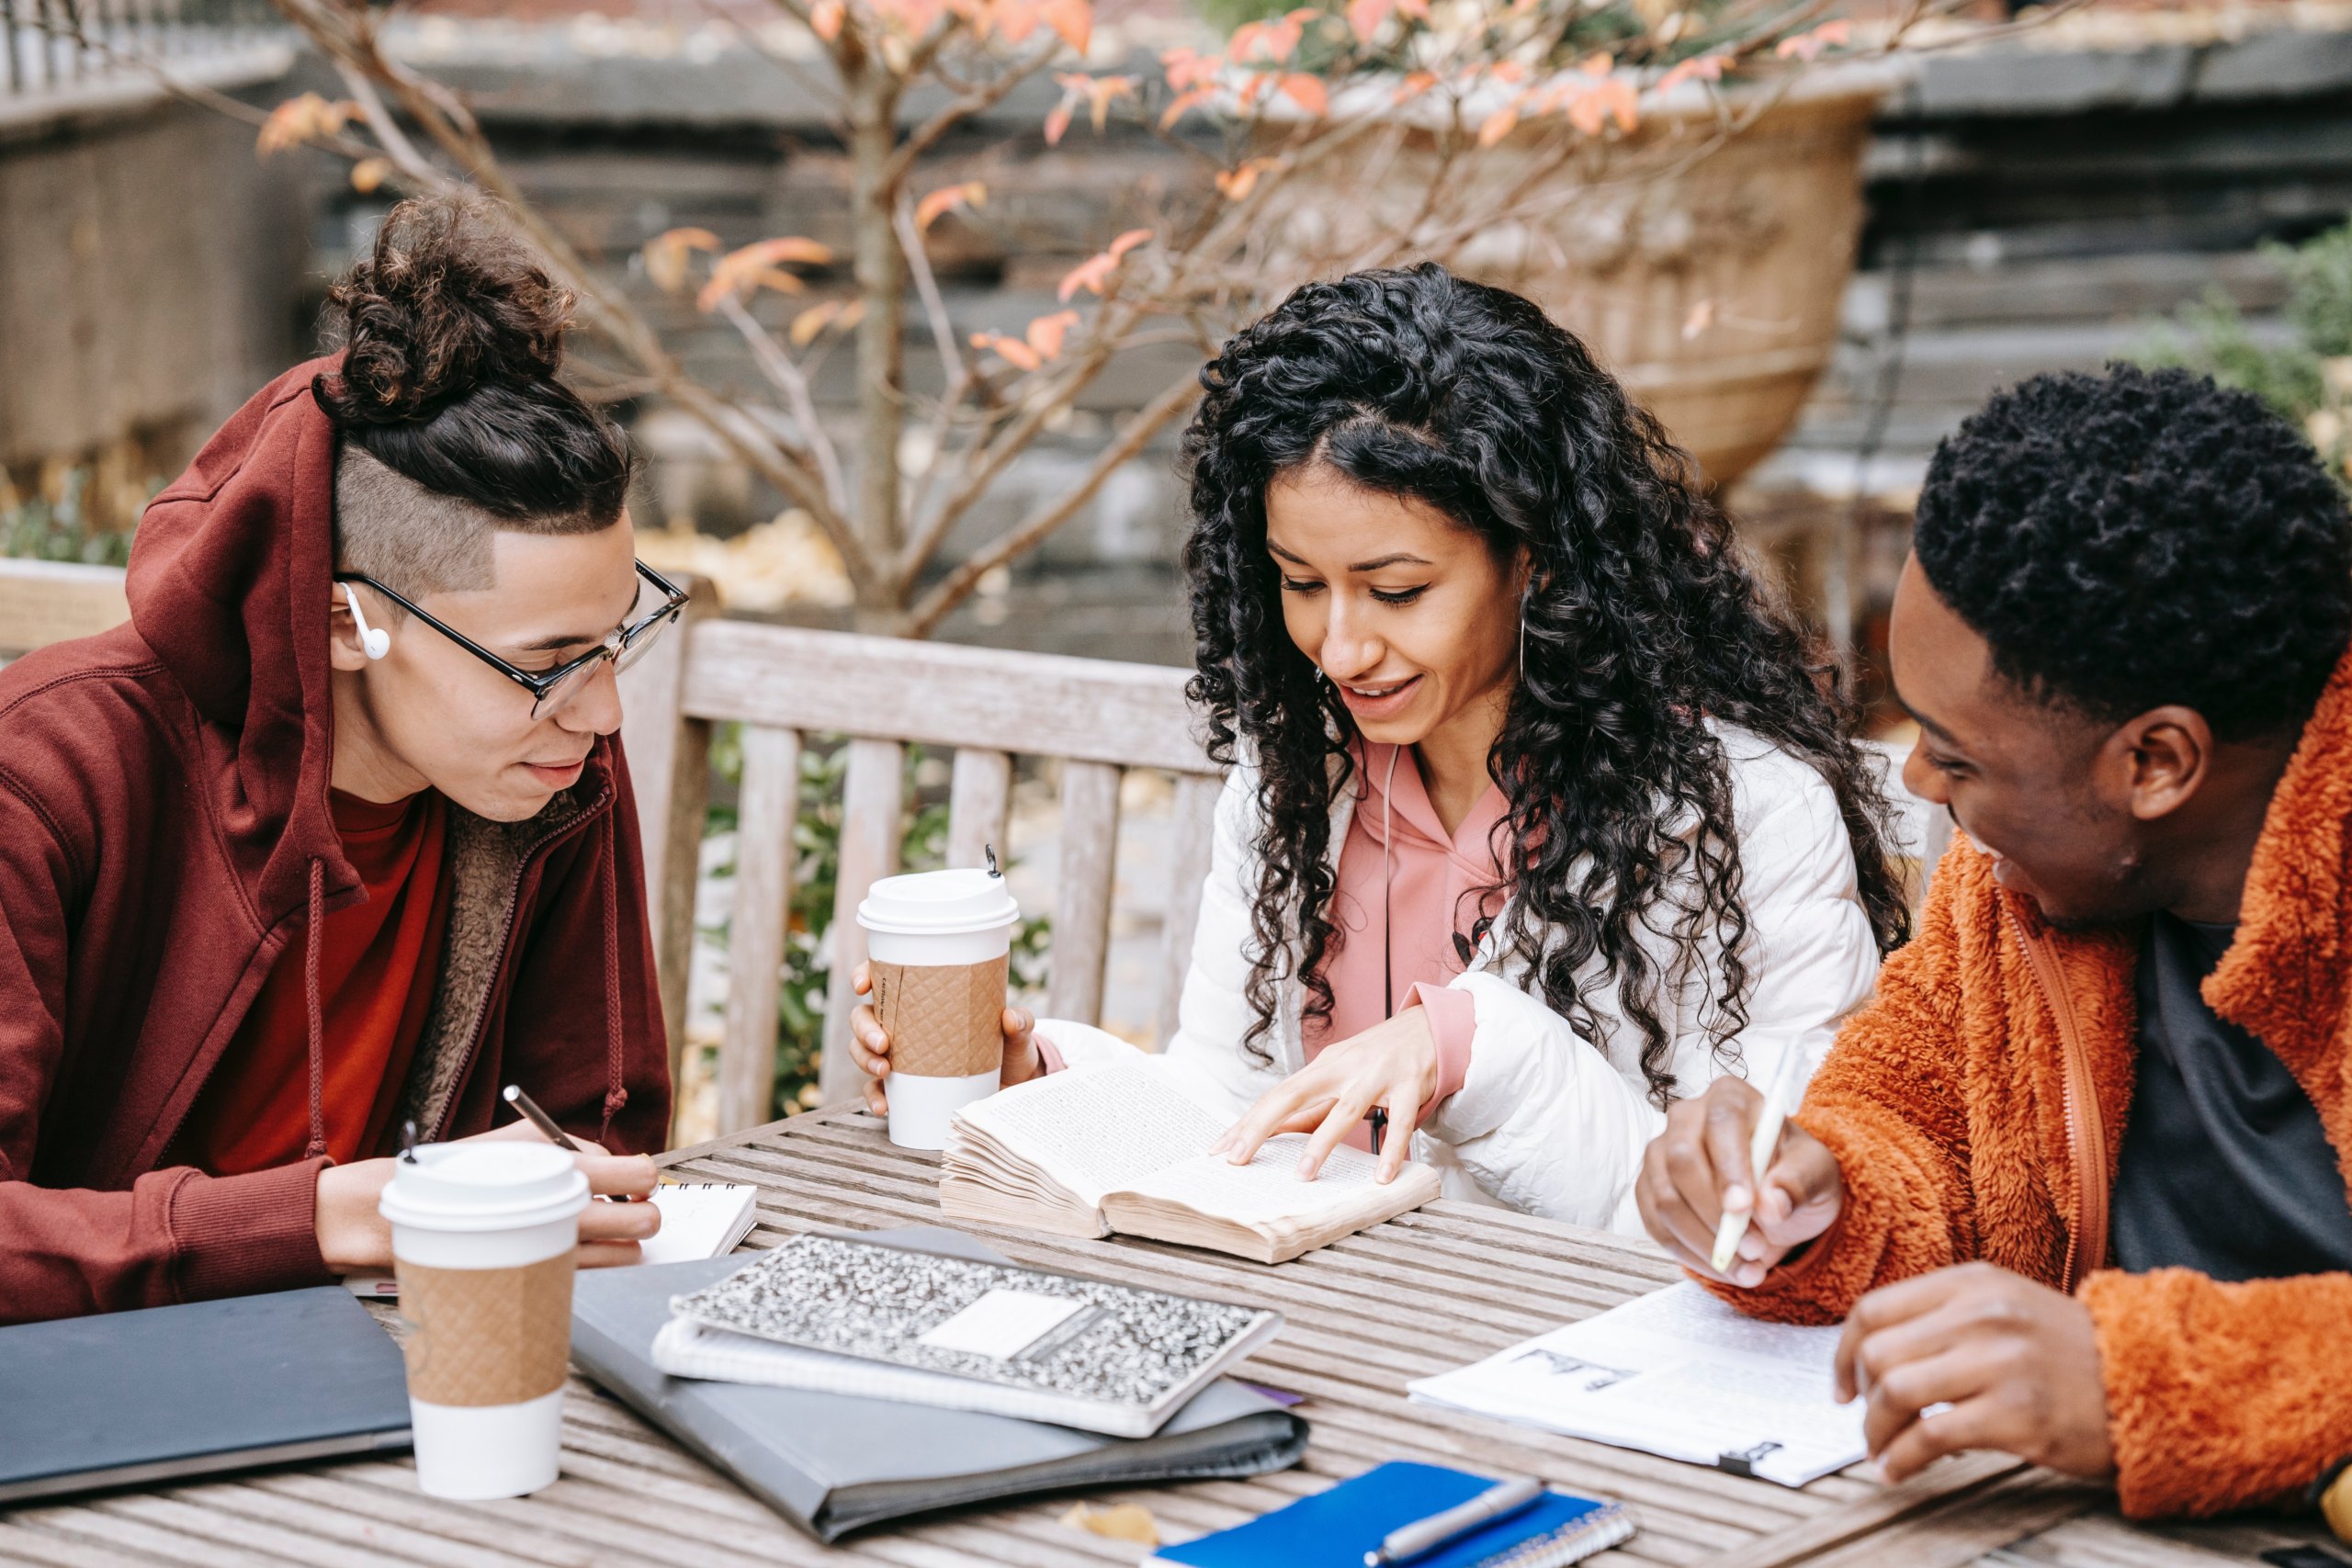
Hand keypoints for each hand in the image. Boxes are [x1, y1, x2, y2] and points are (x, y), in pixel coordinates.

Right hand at [313, 1124, 660, 1271]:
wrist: (397, 1219)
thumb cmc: (456, 1174)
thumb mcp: (509, 1139)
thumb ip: (561, 1143)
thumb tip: (602, 1157)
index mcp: (560, 1176)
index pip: (636, 1177)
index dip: (645, 1178)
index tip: (639, 1179)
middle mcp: (564, 1217)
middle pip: (641, 1221)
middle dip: (645, 1214)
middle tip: (634, 1208)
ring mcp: (552, 1253)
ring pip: (624, 1257)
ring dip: (627, 1244)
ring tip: (612, 1232)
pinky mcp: (536, 1279)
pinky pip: (590, 1275)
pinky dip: (598, 1264)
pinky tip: (582, 1250)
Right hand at [847, 960, 1038, 1115]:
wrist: (1013, 1084)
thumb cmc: (1008, 1045)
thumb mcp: (1016, 1032)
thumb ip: (1018, 1022)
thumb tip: (1009, 1018)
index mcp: (922, 998)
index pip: (884, 978)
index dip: (863, 976)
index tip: (862, 985)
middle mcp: (903, 1024)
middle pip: (863, 1017)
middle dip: (864, 1028)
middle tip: (883, 1042)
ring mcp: (901, 1055)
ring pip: (862, 1051)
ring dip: (864, 1059)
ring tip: (883, 1069)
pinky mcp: (904, 1086)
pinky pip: (878, 1090)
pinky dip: (875, 1097)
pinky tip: (884, 1106)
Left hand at [1209, 1007, 1436, 1183]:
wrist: (1428, 1026)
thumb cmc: (1378, 1057)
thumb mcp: (1340, 1075)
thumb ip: (1313, 1105)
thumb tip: (1276, 1133)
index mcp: (1323, 1067)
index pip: (1276, 1096)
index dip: (1247, 1122)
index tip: (1221, 1149)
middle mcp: (1344, 1068)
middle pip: (1293, 1096)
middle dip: (1260, 1127)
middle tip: (1237, 1159)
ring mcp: (1377, 1076)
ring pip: (1345, 1111)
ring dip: (1322, 1144)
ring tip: (1303, 1176)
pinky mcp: (1410, 1086)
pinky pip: (1402, 1121)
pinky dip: (1392, 1150)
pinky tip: (1382, 1177)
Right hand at [1636, 1074, 1843, 1285]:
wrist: (1775, 1198)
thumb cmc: (1795, 1174)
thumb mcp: (1817, 1174)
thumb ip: (1799, 1183)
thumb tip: (1771, 1204)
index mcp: (1730, 1098)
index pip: (1721, 1123)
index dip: (1729, 1166)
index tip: (1743, 1208)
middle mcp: (1686, 1117)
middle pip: (1682, 1161)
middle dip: (1716, 1214)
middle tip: (1756, 1249)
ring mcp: (1660, 1153)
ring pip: (1665, 1200)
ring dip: (1706, 1243)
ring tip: (1748, 1265)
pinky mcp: (1648, 1189)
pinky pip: (1656, 1226)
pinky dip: (1690, 1254)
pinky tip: (1723, 1266)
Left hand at [1836, 1261, 2115, 1483]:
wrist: (2149, 1384)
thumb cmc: (2068, 1355)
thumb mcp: (2006, 1308)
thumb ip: (1944, 1317)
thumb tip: (1872, 1354)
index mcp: (1972, 1283)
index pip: (1873, 1309)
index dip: (1843, 1352)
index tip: (1842, 1386)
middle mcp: (1982, 1314)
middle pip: (1877, 1352)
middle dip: (1860, 1397)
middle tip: (1870, 1423)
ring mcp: (2000, 1362)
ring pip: (1895, 1391)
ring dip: (1875, 1431)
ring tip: (1881, 1450)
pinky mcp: (2016, 1413)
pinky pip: (1929, 1437)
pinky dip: (1901, 1459)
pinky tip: (1899, 1471)